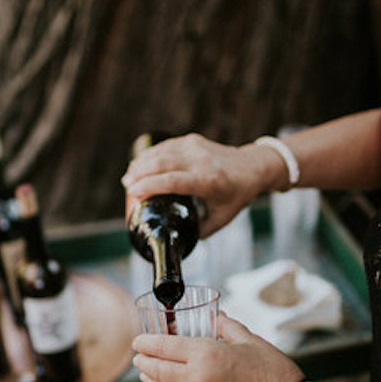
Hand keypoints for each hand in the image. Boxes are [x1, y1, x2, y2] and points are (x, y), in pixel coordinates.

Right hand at [121, 133, 280, 236]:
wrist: (253, 166)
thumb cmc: (237, 195)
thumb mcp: (221, 219)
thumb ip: (199, 231)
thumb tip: (176, 241)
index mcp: (209, 182)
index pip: (173, 181)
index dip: (149, 186)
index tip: (132, 193)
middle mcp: (202, 161)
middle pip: (162, 163)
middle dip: (139, 173)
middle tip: (127, 185)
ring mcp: (196, 147)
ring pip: (161, 152)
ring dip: (142, 163)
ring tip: (129, 176)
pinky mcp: (192, 140)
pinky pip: (166, 146)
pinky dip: (150, 155)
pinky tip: (140, 164)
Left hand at [132, 312, 304, 381]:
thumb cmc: (273, 371)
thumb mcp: (249, 339)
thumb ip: (225, 325)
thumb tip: (213, 315)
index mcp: (206, 354)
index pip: (164, 346)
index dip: (146, 342)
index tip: (138, 341)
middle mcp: (197, 380)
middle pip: (158, 370)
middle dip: (144, 361)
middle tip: (139, 356)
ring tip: (146, 376)